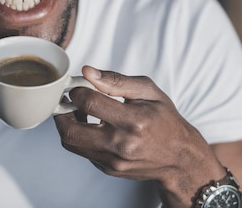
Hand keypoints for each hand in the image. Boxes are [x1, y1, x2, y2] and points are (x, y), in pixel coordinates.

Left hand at [53, 66, 225, 207]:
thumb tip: (87, 72)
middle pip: (70, 129)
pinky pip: (82, 152)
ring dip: (67, 124)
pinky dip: (80, 137)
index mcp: (133, 120)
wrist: (179, 157)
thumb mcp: (148, 91)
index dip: (77, 90)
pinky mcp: (109, 169)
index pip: (89, 102)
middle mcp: (121, 144)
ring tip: (78, 112)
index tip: (79, 86)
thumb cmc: (165, 120)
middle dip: (62, 111)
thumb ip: (116, 80)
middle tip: (67, 101)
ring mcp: (114, 160)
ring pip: (71, 143)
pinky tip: (92, 126)